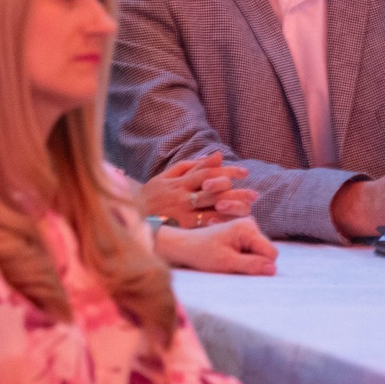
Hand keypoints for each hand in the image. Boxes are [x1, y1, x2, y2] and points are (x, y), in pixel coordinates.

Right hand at [141, 153, 258, 227]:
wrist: (130, 214)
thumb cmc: (153, 193)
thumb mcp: (169, 174)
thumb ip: (194, 165)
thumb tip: (218, 155)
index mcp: (181, 182)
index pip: (208, 173)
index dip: (227, 172)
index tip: (245, 173)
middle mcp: (182, 197)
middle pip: (213, 192)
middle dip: (235, 193)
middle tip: (255, 194)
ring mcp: (181, 213)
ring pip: (209, 210)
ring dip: (230, 210)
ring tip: (248, 210)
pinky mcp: (180, 228)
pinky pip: (200, 227)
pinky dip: (215, 225)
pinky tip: (230, 226)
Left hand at [154, 217, 277, 275]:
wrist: (184, 246)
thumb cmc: (202, 254)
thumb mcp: (226, 263)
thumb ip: (251, 265)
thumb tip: (273, 270)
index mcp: (248, 228)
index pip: (270, 253)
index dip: (260, 266)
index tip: (240, 268)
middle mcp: (250, 224)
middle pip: (266, 252)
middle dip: (254, 263)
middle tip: (231, 264)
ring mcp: (247, 229)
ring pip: (260, 253)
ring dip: (248, 261)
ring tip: (228, 260)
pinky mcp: (243, 235)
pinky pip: (252, 251)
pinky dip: (243, 258)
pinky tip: (228, 257)